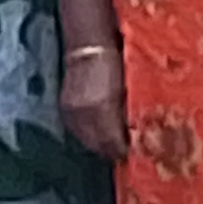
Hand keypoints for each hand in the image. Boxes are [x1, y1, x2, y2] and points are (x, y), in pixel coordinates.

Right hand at [57, 44, 122, 160]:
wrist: (89, 48)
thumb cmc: (118, 63)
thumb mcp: (130, 88)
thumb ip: (130, 112)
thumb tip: (138, 133)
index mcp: (102, 106)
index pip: (111, 139)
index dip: (122, 149)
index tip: (133, 155)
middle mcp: (83, 112)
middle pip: (97, 143)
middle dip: (111, 151)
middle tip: (124, 156)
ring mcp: (71, 111)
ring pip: (85, 139)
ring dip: (99, 146)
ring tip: (112, 149)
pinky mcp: (64, 108)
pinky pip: (76, 130)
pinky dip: (88, 136)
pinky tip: (98, 138)